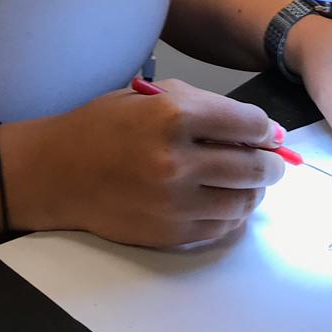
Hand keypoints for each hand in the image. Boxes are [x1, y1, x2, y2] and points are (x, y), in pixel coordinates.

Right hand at [5, 79, 285, 248]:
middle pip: (254, 166)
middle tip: (273, 161)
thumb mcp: (153, 98)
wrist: (58, 173)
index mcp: (174, 117)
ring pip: (243, 201)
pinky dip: (232, 214)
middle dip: (271, 163)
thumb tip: (261, 129)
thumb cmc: (104, 126)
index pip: (248, 125)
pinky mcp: (171, 233)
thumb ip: (207, 108)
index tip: (268, 133)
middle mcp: (179, 161)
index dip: (265, 129)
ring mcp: (176, 203)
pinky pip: (222, 228)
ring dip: (254, 191)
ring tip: (248, 182)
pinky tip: (223, 200)